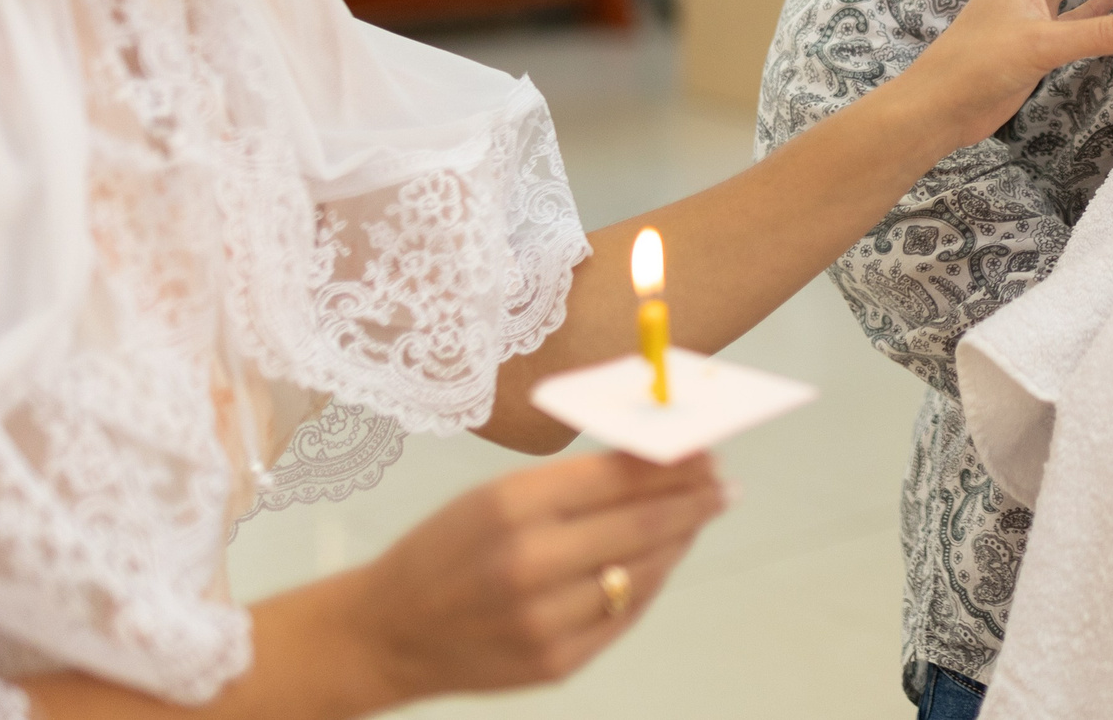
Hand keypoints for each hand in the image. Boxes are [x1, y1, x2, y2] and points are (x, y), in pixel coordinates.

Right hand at [348, 452, 728, 701]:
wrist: (388, 632)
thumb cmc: (447, 548)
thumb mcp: (496, 495)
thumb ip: (575, 482)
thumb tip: (657, 460)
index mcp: (512, 506)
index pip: (619, 477)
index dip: (673, 463)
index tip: (708, 451)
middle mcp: (530, 563)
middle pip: (641, 524)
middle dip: (693, 501)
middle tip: (723, 486)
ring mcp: (545, 620)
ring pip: (643, 572)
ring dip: (680, 541)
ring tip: (699, 516)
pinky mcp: (556, 662)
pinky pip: (625, 614)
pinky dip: (651, 582)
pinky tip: (664, 560)